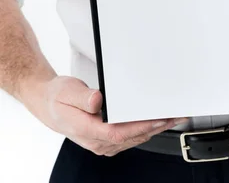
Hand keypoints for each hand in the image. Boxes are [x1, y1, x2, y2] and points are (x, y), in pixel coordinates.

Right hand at [22, 75, 187, 156]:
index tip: (157, 118)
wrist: (48, 104)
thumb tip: (97, 100)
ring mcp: (101, 142)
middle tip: (175, 115)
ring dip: (154, 129)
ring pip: (133, 139)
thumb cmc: (58, 97)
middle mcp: (96, 140)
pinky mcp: (106, 139)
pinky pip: (129, 138)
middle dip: (156, 126)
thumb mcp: (67, 91)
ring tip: (172, 118)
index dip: (140, 126)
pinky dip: (145, 130)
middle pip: (131, 137)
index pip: (118, 132)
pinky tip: (156, 123)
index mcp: (86, 129)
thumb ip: (83, 97)